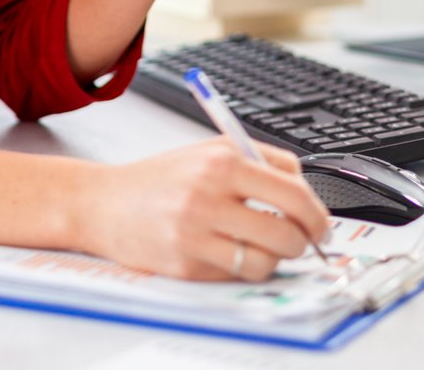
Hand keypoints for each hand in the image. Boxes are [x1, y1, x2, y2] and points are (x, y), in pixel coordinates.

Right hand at [80, 138, 330, 280]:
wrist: (104, 202)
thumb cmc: (159, 178)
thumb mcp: (207, 151)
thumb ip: (260, 160)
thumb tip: (307, 189)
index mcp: (220, 162)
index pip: (293, 193)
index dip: (317, 215)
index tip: (319, 224)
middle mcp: (207, 195)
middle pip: (287, 232)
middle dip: (302, 241)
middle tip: (297, 240)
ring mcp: (194, 232)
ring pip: (266, 260)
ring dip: (274, 258)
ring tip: (261, 247)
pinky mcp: (184, 262)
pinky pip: (236, 274)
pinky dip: (242, 267)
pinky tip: (229, 252)